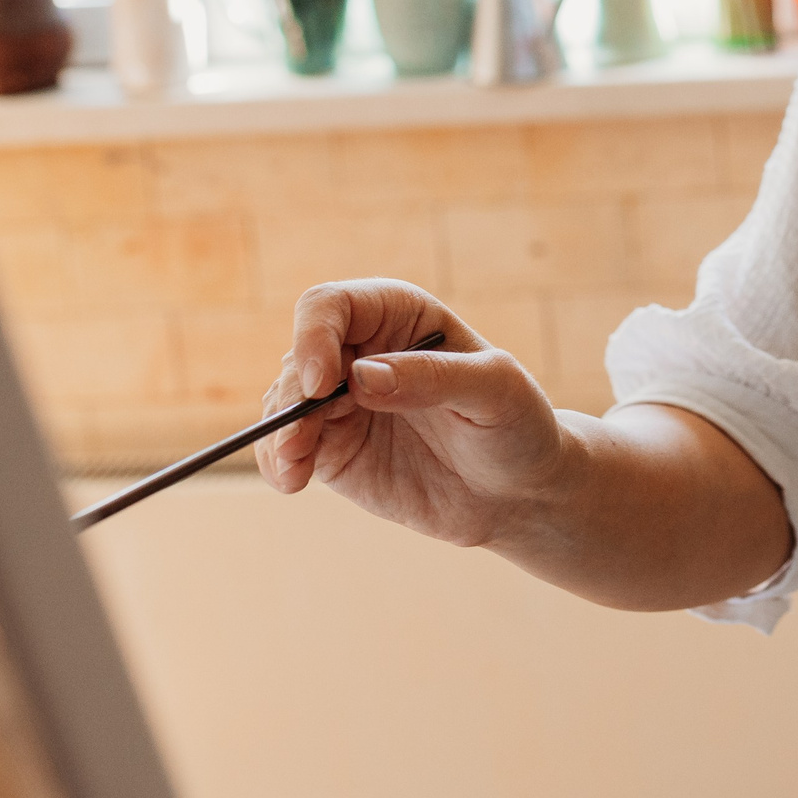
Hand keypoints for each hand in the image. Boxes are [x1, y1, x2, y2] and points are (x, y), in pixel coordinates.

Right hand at [254, 279, 567, 550]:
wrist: (520, 491)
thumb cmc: (517, 424)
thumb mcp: (495, 391)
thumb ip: (433, 378)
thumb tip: (362, 376)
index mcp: (398, 315)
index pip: (331, 306)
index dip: (315, 336)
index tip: (323, 384)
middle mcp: (360, 351)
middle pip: (299, 357)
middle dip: (293, 397)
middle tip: (300, 443)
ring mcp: (342, 401)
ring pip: (284, 403)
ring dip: (278, 434)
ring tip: (296, 471)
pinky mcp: (333, 448)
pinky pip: (287, 448)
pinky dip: (278, 462)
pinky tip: (291, 482)